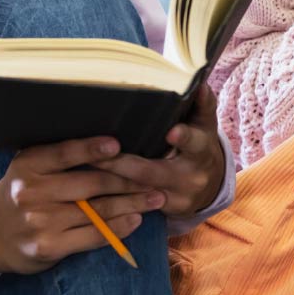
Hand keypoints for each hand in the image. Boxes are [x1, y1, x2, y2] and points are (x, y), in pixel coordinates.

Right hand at [0, 136, 164, 275]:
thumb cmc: (20, 193)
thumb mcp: (29, 168)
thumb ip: (59, 158)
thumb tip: (111, 145)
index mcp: (29, 165)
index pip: (65, 153)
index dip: (92, 149)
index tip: (118, 146)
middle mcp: (32, 192)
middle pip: (91, 183)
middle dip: (128, 181)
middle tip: (155, 177)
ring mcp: (40, 221)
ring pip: (97, 211)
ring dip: (132, 204)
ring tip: (155, 199)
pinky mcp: (48, 247)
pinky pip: (92, 236)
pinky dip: (118, 228)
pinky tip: (135, 220)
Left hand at [100, 82, 226, 219]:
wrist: (209, 187)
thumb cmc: (198, 146)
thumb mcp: (204, 125)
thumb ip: (202, 104)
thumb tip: (199, 83)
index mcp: (201, 150)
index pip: (194, 142)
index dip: (184, 138)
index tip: (171, 133)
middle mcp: (190, 176)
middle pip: (152, 172)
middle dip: (123, 165)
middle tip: (97, 156)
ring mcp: (175, 198)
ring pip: (137, 192)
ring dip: (111, 182)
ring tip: (84, 168)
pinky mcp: (162, 212)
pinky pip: (133, 207)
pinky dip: (111, 198)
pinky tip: (88, 191)